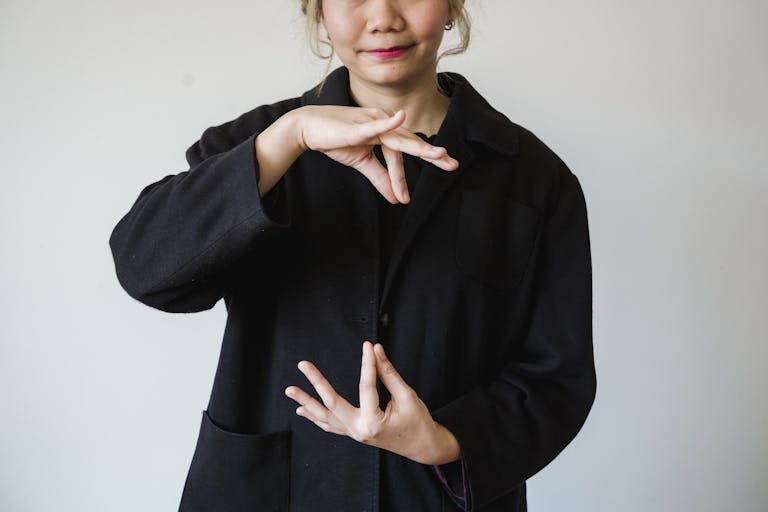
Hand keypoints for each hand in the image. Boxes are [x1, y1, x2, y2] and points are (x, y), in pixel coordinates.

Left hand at [284, 341, 459, 464]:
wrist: (423, 446)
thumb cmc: (418, 422)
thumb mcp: (407, 396)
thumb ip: (388, 373)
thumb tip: (375, 350)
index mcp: (373, 422)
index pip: (367, 387)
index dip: (368, 364)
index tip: (368, 346)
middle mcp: (359, 431)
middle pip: (332, 404)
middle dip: (316, 382)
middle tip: (303, 364)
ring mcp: (354, 434)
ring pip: (325, 417)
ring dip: (306, 403)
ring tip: (290, 390)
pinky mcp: (354, 434)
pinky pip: (330, 426)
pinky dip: (316, 418)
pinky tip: (303, 410)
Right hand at [296, 106, 458, 203]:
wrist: (309, 129)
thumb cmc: (335, 140)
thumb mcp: (362, 162)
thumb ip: (380, 178)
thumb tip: (396, 198)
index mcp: (385, 132)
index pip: (402, 155)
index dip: (403, 177)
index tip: (406, 199)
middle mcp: (383, 123)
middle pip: (410, 142)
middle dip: (431, 155)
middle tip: (452, 164)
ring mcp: (372, 122)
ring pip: (399, 139)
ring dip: (419, 148)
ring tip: (438, 155)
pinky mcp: (359, 125)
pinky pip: (377, 124)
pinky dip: (390, 122)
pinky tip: (402, 118)